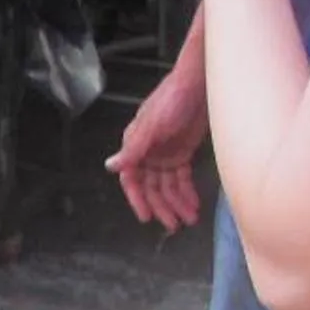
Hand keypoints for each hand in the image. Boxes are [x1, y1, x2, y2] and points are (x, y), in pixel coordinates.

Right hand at [107, 56, 209, 232]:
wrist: (199, 84)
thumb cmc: (173, 100)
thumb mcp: (152, 125)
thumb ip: (133, 148)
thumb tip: (110, 167)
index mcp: (135, 146)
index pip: (132, 179)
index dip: (138, 199)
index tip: (147, 217)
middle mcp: (148, 153)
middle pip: (151, 187)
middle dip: (162, 206)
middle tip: (173, 225)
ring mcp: (165, 154)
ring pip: (168, 185)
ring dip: (177, 203)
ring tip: (189, 219)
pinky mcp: (182, 152)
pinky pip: (182, 177)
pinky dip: (188, 191)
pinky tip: (195, 205)